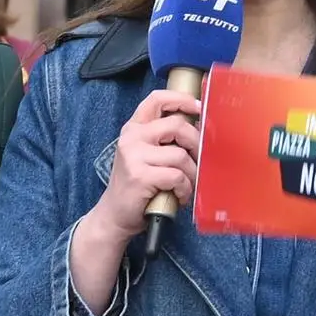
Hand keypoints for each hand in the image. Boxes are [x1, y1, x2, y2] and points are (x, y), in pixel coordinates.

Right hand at [69, 86, 201, 313]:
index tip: (199, 108)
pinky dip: (185, 189)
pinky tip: (180, 196)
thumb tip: (200, 129)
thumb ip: (164, 139)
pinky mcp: (140, 176)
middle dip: (197, 145)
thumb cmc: (137, 186)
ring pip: (181, 156)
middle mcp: (132, 137)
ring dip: (192, 174)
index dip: (182, 100)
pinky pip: (177, 176)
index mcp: (134, 128)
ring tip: (188, 186)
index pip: (157, 99)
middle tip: (200, 161)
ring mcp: (134, 156)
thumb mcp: (145, 155)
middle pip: (177, 126)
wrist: (114, 215)